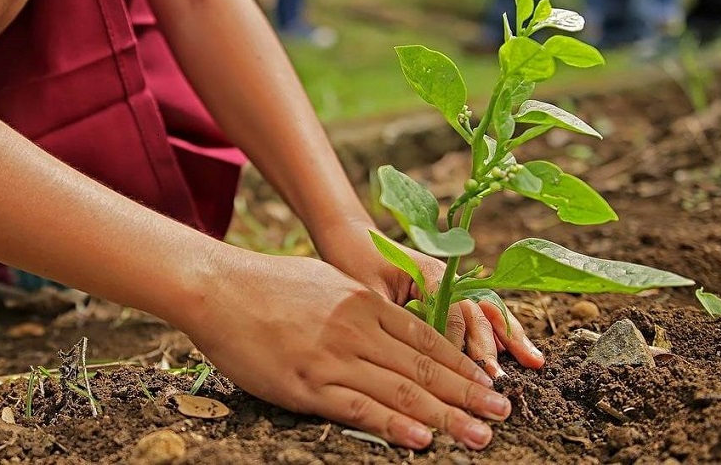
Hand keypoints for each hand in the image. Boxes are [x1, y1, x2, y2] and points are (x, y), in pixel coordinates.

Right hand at [186, 254, 511, 449]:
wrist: (217, 287)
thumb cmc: (268, 284)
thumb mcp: (326, 281)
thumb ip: (361, 305)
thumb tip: (387, 321)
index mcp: (364, 303)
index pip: (426, 340)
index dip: (462, 364)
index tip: (488, 383)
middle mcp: (357, 330)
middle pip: (424, 368)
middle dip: (468, 393)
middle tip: (502, 414)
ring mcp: (332, 358)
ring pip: (400, 391)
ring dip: (446, 415)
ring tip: (480, 433)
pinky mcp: (305, 384)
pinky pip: (357, 408)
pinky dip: (393, 425)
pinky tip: (422, 439)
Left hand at [311, 221, 543, 377]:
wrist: (352, 239)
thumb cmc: (354, 264)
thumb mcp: (367, 292)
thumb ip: (391, 317)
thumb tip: (407, 354)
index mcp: (429, 273)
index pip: (452, 313)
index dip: (457, 344)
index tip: (461, 373)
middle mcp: (447, 278)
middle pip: (476, 313)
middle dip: (490, 347)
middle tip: (498, 379)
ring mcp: (453, 285)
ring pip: (487, 312)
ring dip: (509, 338)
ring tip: (533, 362)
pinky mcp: (450, 295)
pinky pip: (480, 313)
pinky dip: (501, 332)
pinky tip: (521, 351)